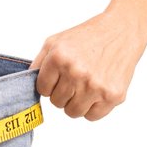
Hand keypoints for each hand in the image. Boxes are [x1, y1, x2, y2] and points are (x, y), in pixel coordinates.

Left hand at [29, 11, 146, 121]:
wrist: (122, 30)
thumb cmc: (88, 36)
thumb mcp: (56, 41)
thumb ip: (38, 63)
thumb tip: (25, 84)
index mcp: (59, 58)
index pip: (42, 89)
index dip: (50, 84)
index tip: (59, 77)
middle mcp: (76, 73)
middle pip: (57, 103)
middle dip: (63, 93)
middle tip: (75, 79)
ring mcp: (95, 86)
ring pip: (73, 112)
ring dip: (76, 102)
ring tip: (85, 86)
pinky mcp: (113, 96)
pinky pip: (92, 117)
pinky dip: (93, 108)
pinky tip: (97, 91)